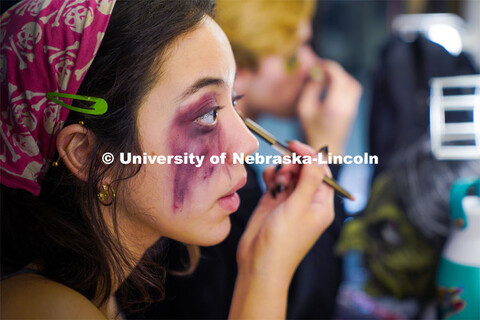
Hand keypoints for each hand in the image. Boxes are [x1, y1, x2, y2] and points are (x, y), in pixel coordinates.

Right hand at [237, 140, 334, 280]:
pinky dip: (271, 177)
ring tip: (275, 184)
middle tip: (284, 172)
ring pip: (289, 173)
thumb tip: (319, 155)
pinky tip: (267, 181)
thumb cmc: (283, 241)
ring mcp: (289, 201)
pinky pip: (275, 181)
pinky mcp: (273, 202)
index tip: (294, 146)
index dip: (310, 156)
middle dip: (294, 164)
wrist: (259, 263)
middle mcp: (307, 201)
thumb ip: (309, 179)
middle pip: (305, 170)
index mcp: (322, 204)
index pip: (322, 171)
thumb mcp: (298, 207)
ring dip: (281, 171)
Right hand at [298, 59, 361, 154]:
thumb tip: (316, 74)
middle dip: (333, 70)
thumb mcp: (304, 109)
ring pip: (352, 84)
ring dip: (340, 77)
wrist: (325, 150)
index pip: (337, 76)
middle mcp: (347, 105)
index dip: (327, 66)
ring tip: (327, 77)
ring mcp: (352, 108)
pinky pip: (353, 91)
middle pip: (346, 78)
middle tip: (321, 68)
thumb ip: (310, 89)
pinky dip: (344, 84)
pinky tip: (332, 87)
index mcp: (334, 104)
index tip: (317, 65)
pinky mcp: (353, 111)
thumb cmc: (311, 131)